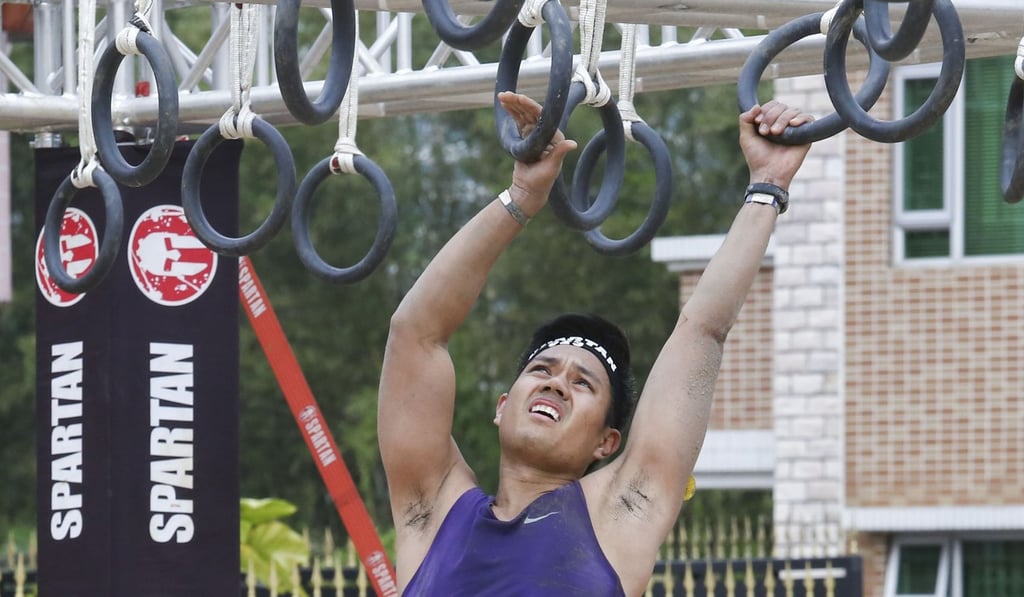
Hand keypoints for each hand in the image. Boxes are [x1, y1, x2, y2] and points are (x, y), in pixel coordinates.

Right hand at [498, 91, 577, 217]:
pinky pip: (519, 122)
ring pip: (524, 116)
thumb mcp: (551, 167)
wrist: (528, 191)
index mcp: (555, 138)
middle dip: (519, 103)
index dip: (530, 106)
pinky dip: (512, 114)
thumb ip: (559, 153)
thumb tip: (573, 144)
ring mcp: (535, 135)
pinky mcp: (526, 138)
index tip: (519, 98)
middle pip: (532, 113)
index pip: (543, 117)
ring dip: (514, 105)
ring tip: (502, 96)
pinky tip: (505, 105)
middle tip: (506, 95)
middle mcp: (546, 133)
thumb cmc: (541, 182)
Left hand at [739, 100, 813, 189]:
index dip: (765, 110)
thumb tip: (757, 106)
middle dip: (771, 116)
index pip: (772, 105)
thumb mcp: (746, 137)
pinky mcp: (805, 135)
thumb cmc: (757, 158)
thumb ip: (745, 120)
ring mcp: (795, 129)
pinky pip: (808, 118)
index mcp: (771, 122)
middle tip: (765, 132)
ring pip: (793, 110)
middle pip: (782, 106)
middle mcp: (784, 123)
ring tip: (775, 133)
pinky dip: (800, 118)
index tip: (757, 122)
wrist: (768, 173)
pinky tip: (792, 124)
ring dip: (782, 119)